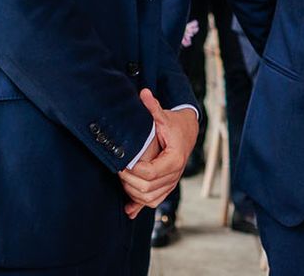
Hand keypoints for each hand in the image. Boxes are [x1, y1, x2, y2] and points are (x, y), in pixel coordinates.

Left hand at [119, 89, 198, 214]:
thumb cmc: (174, 123)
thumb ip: (153, 107)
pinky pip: (154, 202)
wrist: (187, 131)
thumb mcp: (163, 115)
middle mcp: (175, 175)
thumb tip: (144, 93)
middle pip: (148, 189)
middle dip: (129, 181)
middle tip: (116, 168)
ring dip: (132, 193)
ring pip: (150, 199)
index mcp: (174, 159)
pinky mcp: (166, 186)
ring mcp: (171, 183)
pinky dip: (140, 206)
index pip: (150, 173)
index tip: (120, 161)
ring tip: (120, 179)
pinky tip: (128, 210)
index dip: (132, 170)